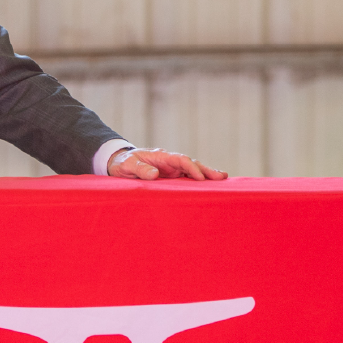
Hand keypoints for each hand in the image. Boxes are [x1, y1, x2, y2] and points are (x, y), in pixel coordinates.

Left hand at [107, 147, 227, 181]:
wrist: (120, 163)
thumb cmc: (123, 163)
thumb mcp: (127, 165)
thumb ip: (140, 169)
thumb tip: (155, 174)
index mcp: (161, 156)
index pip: (181, 160)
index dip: (191, 168)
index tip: (199, 177)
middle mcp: (170, 161)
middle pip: (191, 164)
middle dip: (206, 170)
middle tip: (222, 177)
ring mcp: (172, 168)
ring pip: (192, 170)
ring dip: (206, 175)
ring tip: (222, 179)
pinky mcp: (171, 176)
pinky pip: (186, 177)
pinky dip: (198, 180)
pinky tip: (208, 186)